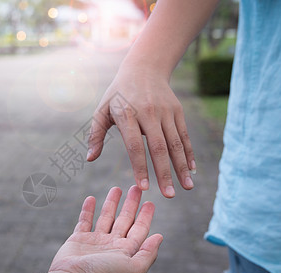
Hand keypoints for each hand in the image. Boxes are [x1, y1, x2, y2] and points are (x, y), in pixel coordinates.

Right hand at [47, 186, 162, 272]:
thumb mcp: (133, 268)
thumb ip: (148, 254)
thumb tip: (159, 237)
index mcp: (126, 252)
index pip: (139, 230)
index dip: (145, 216)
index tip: (150, 202)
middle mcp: (112, 246)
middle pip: (125, 220)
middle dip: (131, 204)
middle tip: (136, 188)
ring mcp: (95, 242)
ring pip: (106, 217)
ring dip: (112, 203)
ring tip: (116, 188)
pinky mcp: (78, 239)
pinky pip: (84, 220)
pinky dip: (88, 209)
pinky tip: (91, 198)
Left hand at [87, 62, 195, 197]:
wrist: (144, 68)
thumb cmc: (118, 93)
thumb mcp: (102, 109)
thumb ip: (95, 134)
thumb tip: (89, 158)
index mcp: (127, 114)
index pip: (134, 146)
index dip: (140, 167)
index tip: (143, 188)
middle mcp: (148, 113)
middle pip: (159, 148)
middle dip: (165, 173)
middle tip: (169, 195)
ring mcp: (165, 111)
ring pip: (175, 143)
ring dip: (181, 167)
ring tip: (187, 187)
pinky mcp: (177, 111)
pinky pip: (184, 135)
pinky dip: (188, 153)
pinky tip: (191, 170)